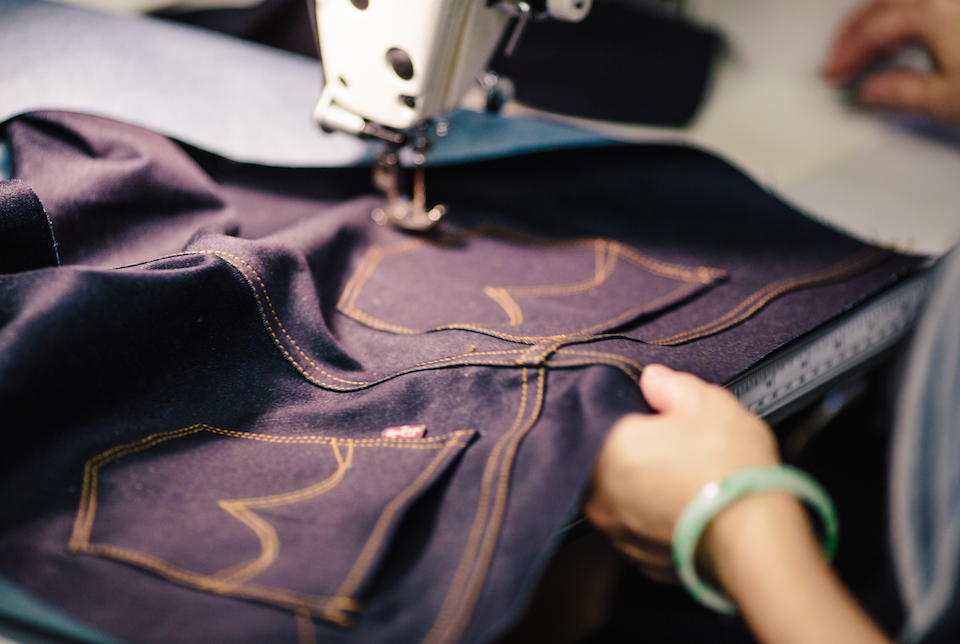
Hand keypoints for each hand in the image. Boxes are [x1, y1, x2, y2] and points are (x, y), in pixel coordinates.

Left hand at [583, 364, 779, 582]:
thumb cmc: (728, 470)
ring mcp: (621, 533)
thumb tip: (654, 381)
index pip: (602, 422)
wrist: (756, 537)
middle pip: (611, 463)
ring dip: (648, 490)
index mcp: (605, 450)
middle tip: (677, 447)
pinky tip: (690, 510)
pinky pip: (646, 531)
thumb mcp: (705, 403)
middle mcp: (601, 495)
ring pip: (627, 499)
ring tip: (689, 481)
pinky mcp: (645, 560)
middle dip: (639, 454)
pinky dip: (662, 520)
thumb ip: (670, 386)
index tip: (655, 417)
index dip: (631, 417)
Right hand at [823, 0, 959, 121]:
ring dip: (877, 21)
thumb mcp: (947, 99)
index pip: (873, 29)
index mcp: (933, 13)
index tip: (833, 73)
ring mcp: (956, 3)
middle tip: (837, 58)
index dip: (847, 53)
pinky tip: (903, 38)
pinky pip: (923, 6)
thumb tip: (872, 91)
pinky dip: (903, 19)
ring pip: (900, 2)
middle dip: (853, 31)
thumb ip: (902, 93)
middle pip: (883, 4)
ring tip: (864, 49)